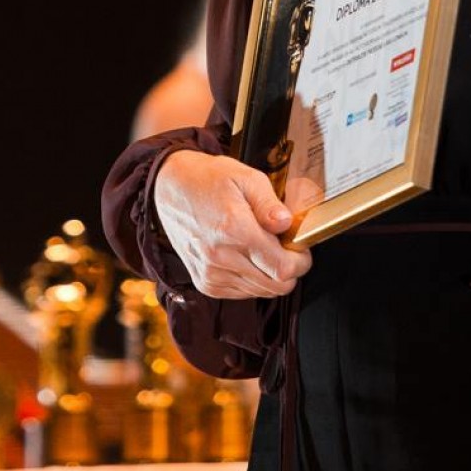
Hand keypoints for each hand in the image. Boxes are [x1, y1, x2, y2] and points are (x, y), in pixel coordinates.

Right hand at [153, 150, 311, 298]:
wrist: (169, 188)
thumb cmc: (208, 179)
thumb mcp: (246, 177)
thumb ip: (270, 204)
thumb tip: (287, 224)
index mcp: (235, 229)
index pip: (282, 268)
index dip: (301, 262)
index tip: (300, 249)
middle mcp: (220, 256)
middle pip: (275, 286)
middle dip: (290, 270)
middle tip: (286, 249)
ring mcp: (211, 273)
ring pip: (261, 292)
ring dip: (270, 275)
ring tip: (263, 249)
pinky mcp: (204, 282)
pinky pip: (242, 293)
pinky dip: (252, 280)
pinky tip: (247, 257)